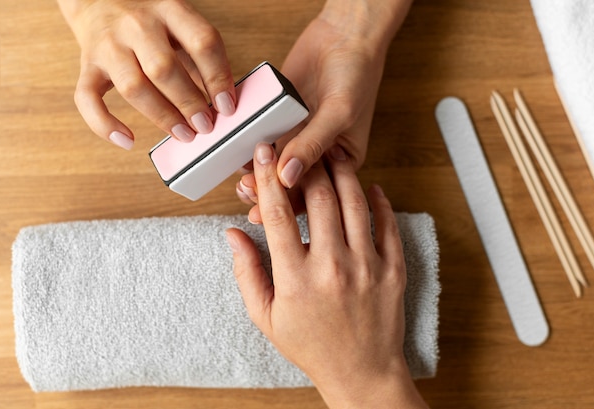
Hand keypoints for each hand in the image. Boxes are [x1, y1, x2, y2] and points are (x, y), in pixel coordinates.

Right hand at [57, 0, 235, 148]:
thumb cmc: (149, 20)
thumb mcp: (179, 25)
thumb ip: (198, 58)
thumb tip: (221, 103)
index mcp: (169, 10)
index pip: (202, 42)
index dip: (218, 77)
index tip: (227, 105)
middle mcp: (137, 25)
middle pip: (164, 68)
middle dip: (189, 103)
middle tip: (205, 125)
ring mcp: (108, 45)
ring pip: (133, 86)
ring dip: (162, 116)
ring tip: (184, 134)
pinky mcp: (87, 65)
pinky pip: (88, 98)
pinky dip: (105, 124)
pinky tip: (127, 140)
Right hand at [226, 143, 427, 408]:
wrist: (362, 373)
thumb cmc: (311, 346)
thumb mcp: (266, 316)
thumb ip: (247, 272)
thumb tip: (232, 234)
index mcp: (296, 278)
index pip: (278, 214)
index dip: (266, 177)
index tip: (261, 152)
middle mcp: (332, 266)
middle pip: (318, 197)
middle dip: (305, 163)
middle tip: (299, 143)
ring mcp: (367, 266)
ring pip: (354, 202)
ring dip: (341, 172)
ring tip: (332, 154)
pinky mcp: (393, 269)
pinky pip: (387, 223)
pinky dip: (379, 200)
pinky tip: (369, 186)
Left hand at [236, 0, 411, 205]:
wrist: (345, 33)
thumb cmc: (357, 75)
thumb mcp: (339, 113)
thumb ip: (311, 145)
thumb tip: (285, 176)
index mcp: (340, 163)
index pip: (314, 192)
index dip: (289, 203)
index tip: (264, 211)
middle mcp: (316, 153)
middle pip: (289, 181)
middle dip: (268, 191)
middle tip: (248, 191)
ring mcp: (295, 136)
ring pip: (272, 162)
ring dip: (256, 171)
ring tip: (241, 177)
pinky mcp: (279, 117)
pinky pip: (261, 134)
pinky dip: (249, 143)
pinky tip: (237, 149)